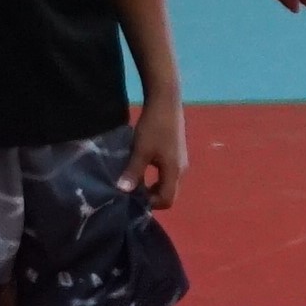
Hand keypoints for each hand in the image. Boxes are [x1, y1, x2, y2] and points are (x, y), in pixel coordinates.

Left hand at [125, 94, 187, 208]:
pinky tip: (143, 165)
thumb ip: (133, 172)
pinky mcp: (178, 151)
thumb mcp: (140, 150)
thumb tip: (123, 191)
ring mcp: (181, 160)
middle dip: (153, 196)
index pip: (167, 200)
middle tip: (134, 191)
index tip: (134, 198)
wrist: (166, 101)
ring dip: (154, 185)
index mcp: (174, 171)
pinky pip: (168, 172)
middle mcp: (182, 169)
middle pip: (170, 193)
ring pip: (169, 182)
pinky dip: (157, 176)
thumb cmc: (154, 127)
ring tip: (136, 179)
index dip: (151, 204)